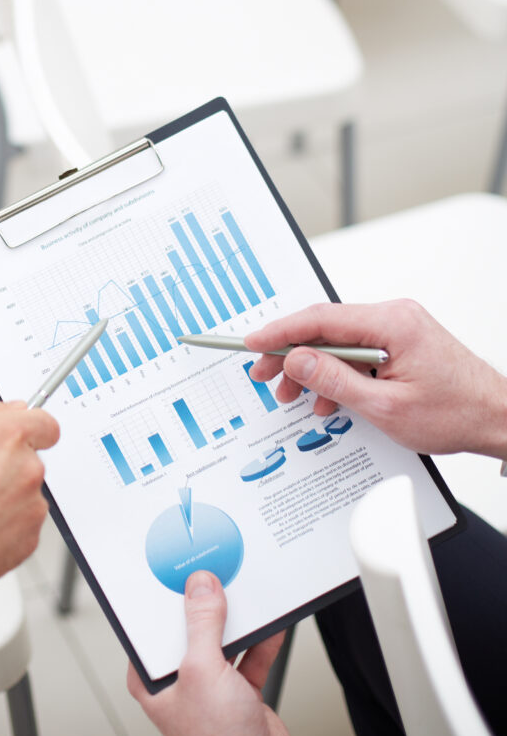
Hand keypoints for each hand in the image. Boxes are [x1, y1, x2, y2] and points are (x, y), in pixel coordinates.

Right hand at [0, 401, 59, 596]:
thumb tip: (4, 410)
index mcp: (9, 436)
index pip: (45, 422)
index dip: (29, 429)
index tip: (18, 437)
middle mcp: (29, 468)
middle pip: (31, 458)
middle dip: (8, 465)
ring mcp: (33, 504)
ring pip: (26, 492)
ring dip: (5, 496)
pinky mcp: (31, 537)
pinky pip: (22, 522)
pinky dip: (5, 523)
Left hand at [127, 572, 295, 735]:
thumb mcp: (202, 669)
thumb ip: (203, 624)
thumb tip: (201, 587)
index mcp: (151, 678)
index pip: (152, 628)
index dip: (163, 601)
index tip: (177, 573)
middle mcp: (177, 680)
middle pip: (190, 630)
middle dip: (205, 606)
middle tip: (215, 575)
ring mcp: (209, 686)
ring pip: (221, 641)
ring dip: (235, 622)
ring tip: (244, 593)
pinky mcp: (238, 691)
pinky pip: (248, 656)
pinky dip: (260, 641)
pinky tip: (269, 622)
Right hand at [246, 300, 506, 457]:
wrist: (497, 418)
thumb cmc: (457, 412)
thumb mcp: (385, 405)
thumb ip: (335, 381)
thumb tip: (298, 360)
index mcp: (392, 323)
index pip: (321, 319)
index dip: (281, 331)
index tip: (254, 342)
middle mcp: (395, 316)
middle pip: (326, 328)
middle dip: (291, 354)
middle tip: (264, 375)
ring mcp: (398, 328)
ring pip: (339, 342)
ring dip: (313, 368)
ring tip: (293, 395)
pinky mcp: (400, 343)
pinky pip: (356, 351)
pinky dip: (337, 373)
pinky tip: (327, 398)